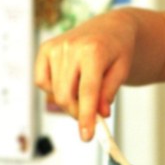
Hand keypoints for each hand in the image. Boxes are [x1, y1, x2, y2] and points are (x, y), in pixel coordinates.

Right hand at [34, 12, 139, 141]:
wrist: (110, 28)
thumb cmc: (118, 50)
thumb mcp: (123, 71)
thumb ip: (109, 92)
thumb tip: (100, 114)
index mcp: (93, 51)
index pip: (87, 91)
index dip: (86, 117)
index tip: (87, 136)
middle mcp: (71, 47)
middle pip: (66, 96)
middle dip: (78, 113)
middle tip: (91, 117)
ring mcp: (55, 47)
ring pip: (54, 92)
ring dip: (69, 102)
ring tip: (85, 94)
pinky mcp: (45, 49)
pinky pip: (42, 81)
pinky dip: (53, 90)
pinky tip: (69, 84)